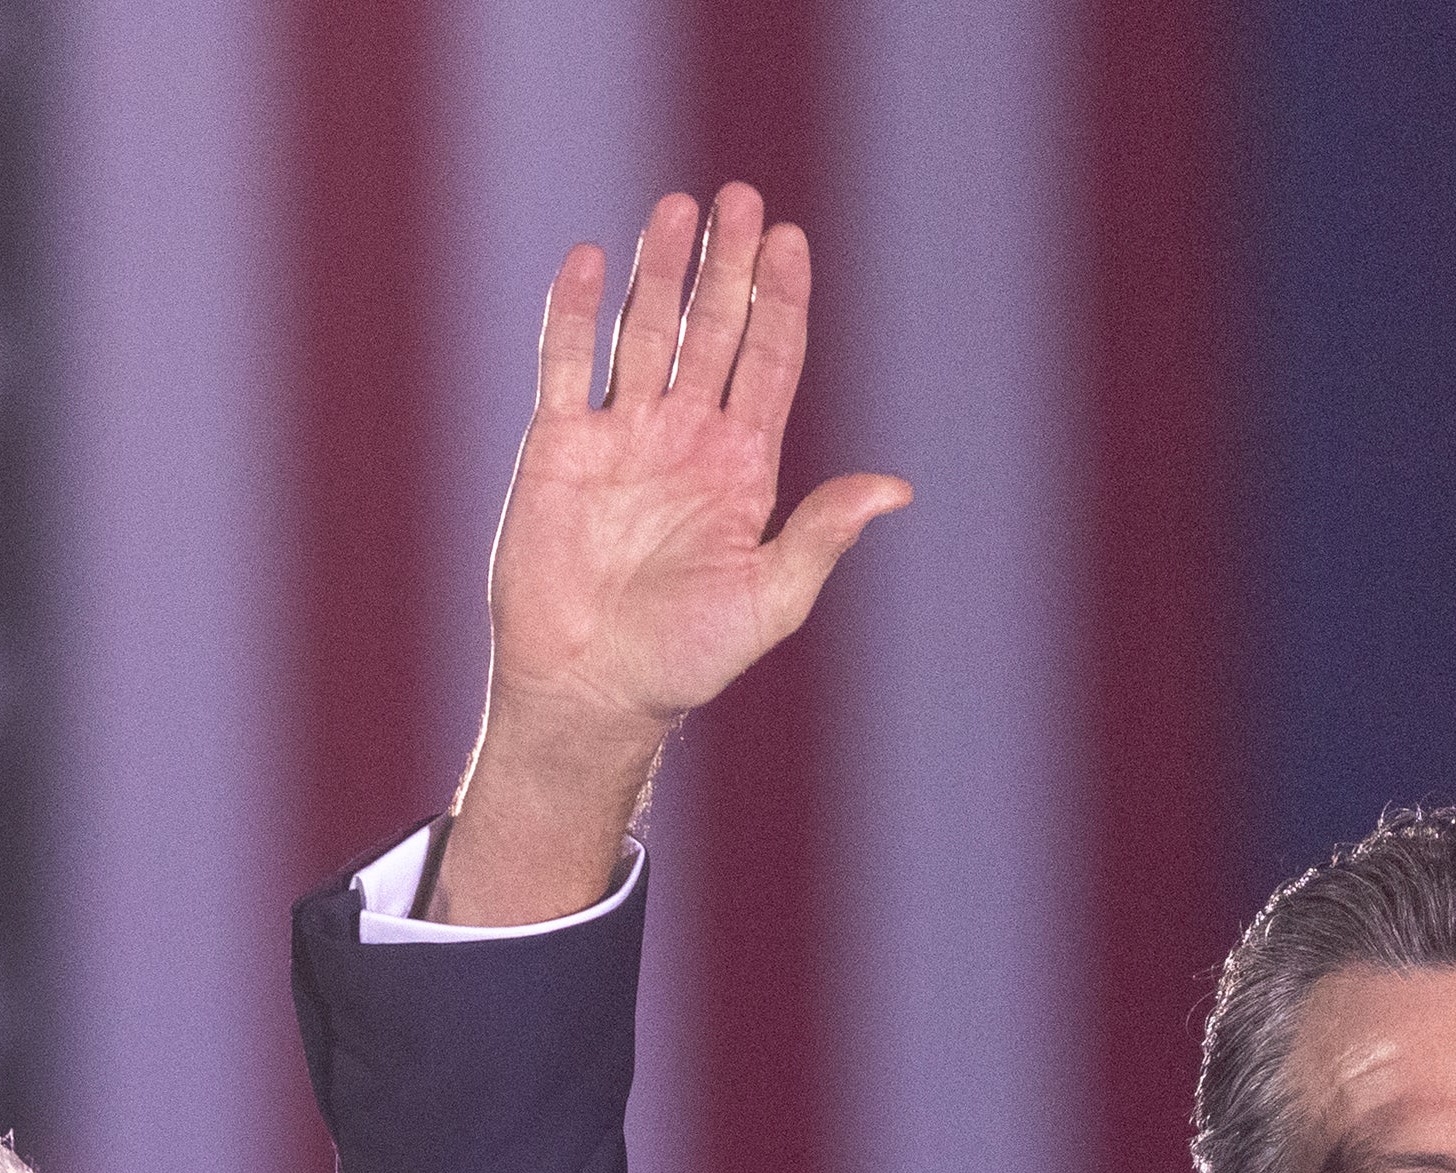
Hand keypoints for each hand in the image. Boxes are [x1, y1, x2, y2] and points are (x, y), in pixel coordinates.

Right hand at [428, 183, 912, 923]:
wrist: (588, 691)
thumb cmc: (684, 660)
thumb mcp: (770, 599)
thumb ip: (822, 534)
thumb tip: (896, 488)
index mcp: (742, 468)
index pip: (770, 360)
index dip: (781, 300)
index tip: (790, 240)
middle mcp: (685, 439)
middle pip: (712, 330)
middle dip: (727, 266)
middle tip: (741, 198)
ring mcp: (621, 436)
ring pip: (645, 331)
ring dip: (662, 271)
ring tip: (678, 206)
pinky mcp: (558, 446)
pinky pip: (564, 364)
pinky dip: (572, 313)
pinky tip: (590, 261)